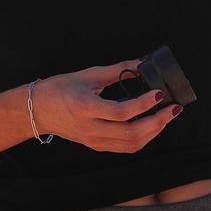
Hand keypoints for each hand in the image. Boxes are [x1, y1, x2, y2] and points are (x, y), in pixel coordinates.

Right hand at [30, 60, 180, 152]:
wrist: (38, 109)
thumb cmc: (60, 88)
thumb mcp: (88, 74)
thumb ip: (118, 70)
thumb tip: (142, 62)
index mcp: (86, 107)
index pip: (122, 111)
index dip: (144, 104)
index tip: (158, 93)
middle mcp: (90, 128)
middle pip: (131, 133)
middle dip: (157, 122)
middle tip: (172, 109)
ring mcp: (93, 140)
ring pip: (131, 144)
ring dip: (153, 132)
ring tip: (165, 117)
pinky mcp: (96, 145)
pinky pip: (125, 148)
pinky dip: (142, 139)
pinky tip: (151, 127)